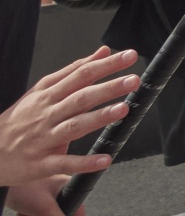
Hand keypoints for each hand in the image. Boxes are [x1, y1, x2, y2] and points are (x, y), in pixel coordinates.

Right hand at [0, 47, 137, 196]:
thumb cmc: (20, 118)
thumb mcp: (42, 90)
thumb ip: (74, 71)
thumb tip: (104, 51)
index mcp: (48, 94)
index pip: (81, 74)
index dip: (106, 65)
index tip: (130, 56)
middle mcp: (47, 114)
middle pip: (80, 98)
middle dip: (108, 88)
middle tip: (134, 80)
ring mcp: (43, 138)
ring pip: (74, 126)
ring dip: (99, 118)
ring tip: (123, 110)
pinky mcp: (40, 163)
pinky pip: (64, 163)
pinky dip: (84, 163)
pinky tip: (105, 160)